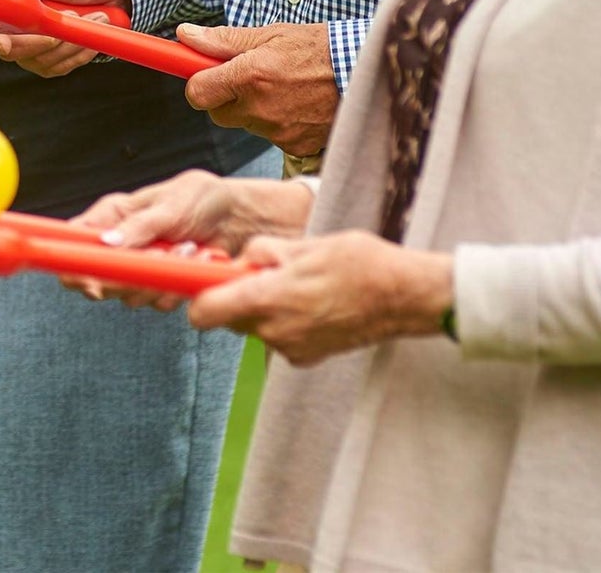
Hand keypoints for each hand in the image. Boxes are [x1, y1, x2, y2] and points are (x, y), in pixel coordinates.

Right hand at [0, 0, 127, 75]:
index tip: (3, 45)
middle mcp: (11, 21)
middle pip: (8, 48)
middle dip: (42, 41)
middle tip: (70, 16)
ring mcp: (28, 41)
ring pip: (37, 60)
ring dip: (69, 44)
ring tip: (96, 16)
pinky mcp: (49, 56)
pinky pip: (57, 67)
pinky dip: (78, 54)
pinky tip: (92, 35)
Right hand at [61, 170, 313, 310]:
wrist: (236, 218)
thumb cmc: (200, 198)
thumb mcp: (170, 206)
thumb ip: (138, 227)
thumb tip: (107, 244)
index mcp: (111, 216)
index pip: (74, 243)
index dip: (74, 266)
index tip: (93, 283)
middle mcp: (119, 243)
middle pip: (99, 279)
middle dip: (131, 276)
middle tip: (162, 255)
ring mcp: (138, 266)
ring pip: (130, 295)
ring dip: (161, 280)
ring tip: (189, 249)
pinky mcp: (160, 284)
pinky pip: (158, 301)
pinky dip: (178, 288)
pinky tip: (197, 262)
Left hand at [176, 22, 339, 156]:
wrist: (366, 74)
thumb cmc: (320, 49)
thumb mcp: (271, 34)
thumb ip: (224, 40)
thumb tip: (185, 36)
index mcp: (250, 75)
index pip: (197, 93)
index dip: (198, 83)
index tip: (204, 74)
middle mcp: (261, 107)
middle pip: (218, 113)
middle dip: (226, 97)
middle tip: (248, 78)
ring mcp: (279, 131)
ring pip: (247, 124)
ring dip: (255, 109)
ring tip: (283, 87)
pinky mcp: (296, 146)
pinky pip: (272, 136)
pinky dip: (279, 122)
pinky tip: (298, 104)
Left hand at [189, 231, 454, 365]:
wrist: (404, 297)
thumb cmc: (357, 262)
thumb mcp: (303, 244)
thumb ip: (264, 254)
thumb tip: (241, 261)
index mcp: (268, 298)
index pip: (206, 311)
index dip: (195, 297)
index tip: (196, 282)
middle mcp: (274, 331)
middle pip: (230, 317)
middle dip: (235, 295)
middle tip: (261, 270)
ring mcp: (292, 348)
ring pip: (255, 326)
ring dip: (262, 307)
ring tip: (295, 283)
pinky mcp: (307, 357)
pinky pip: (278, 336)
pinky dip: (283, 321)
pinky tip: (311, 302)